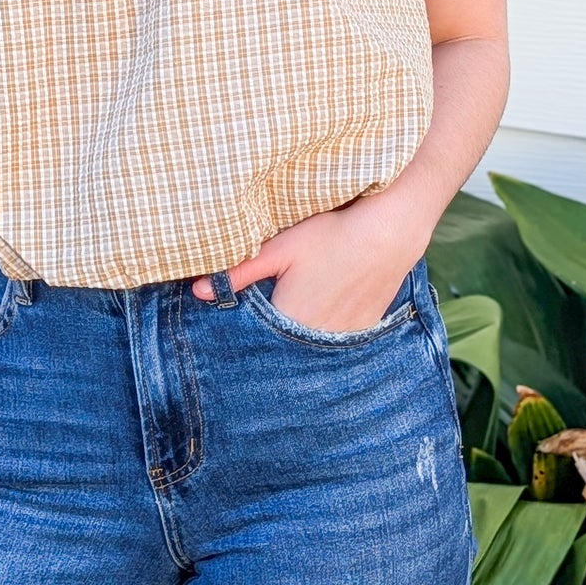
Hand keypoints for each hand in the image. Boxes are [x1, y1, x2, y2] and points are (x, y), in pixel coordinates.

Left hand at [190, 194, 431, 333]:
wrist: (388, 233)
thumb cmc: (331, 235)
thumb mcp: (280, 249)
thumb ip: (238, 272)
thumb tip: (196, 291)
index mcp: (289, 321)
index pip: (257, 345)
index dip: (244, 342)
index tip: (231, 342)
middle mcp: (317, 339)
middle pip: (284, 351)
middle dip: (270, 345)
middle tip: (260, 334)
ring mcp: (344, 338)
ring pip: (311, 350)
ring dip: (298, 344)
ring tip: (294, 321)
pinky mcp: (363, 331)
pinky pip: (335, 345)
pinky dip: (323, 339)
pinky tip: (321, 318)